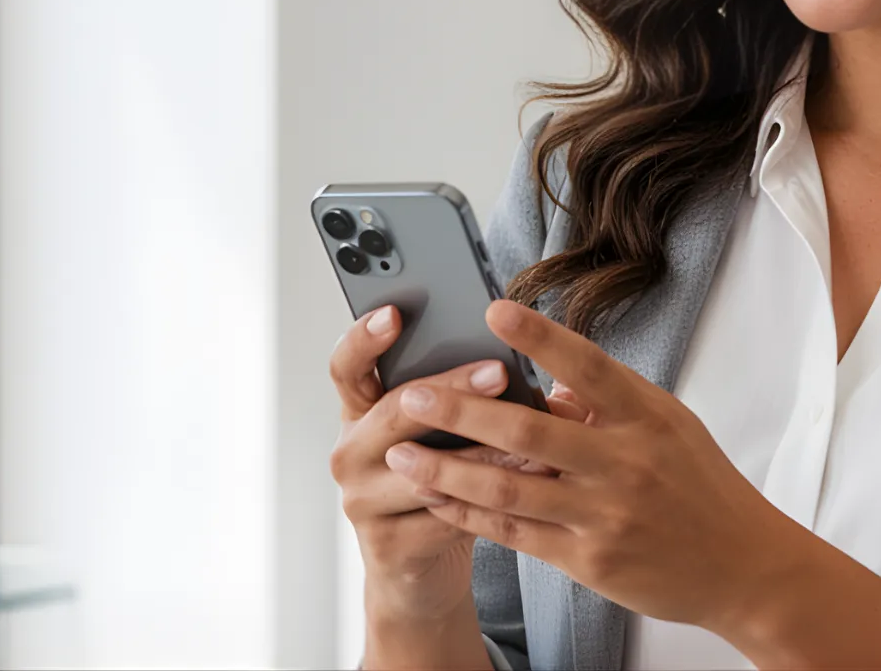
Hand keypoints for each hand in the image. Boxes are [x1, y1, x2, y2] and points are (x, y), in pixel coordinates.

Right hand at [328, 304, 591, 626]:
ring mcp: (361, 501)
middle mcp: (350, 453)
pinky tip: (528, 488)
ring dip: (484, 453)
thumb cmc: (443, 480)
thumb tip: (507, 358)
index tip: (394, 314)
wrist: (423, 567)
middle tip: (499, 372)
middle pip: (393, 411)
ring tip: (533, 437)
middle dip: (451, 389)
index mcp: (359, 414)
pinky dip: (489, 501)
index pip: (347, 368)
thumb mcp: (441, 434)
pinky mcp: (387, 546)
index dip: (364, 339)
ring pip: (424, 470)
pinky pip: (444, 516)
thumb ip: (453, 399)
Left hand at [383, 299, 813, 639]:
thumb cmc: (704, 488)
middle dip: (461, 411)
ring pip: (507, 487)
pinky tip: (437, 500)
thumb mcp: (669, 426)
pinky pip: (514, 533)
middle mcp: (625, 463)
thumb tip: (548, 385)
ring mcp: (604, 514)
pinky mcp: (589, 560)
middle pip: (528, 430)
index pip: (587, 366)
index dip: (539, 335)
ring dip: (447, 470)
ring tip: (401, 454)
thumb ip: (610, 402)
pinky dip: (469, 515)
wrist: (745, 567)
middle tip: (412, 395)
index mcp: (647, 418)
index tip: (493, 309)